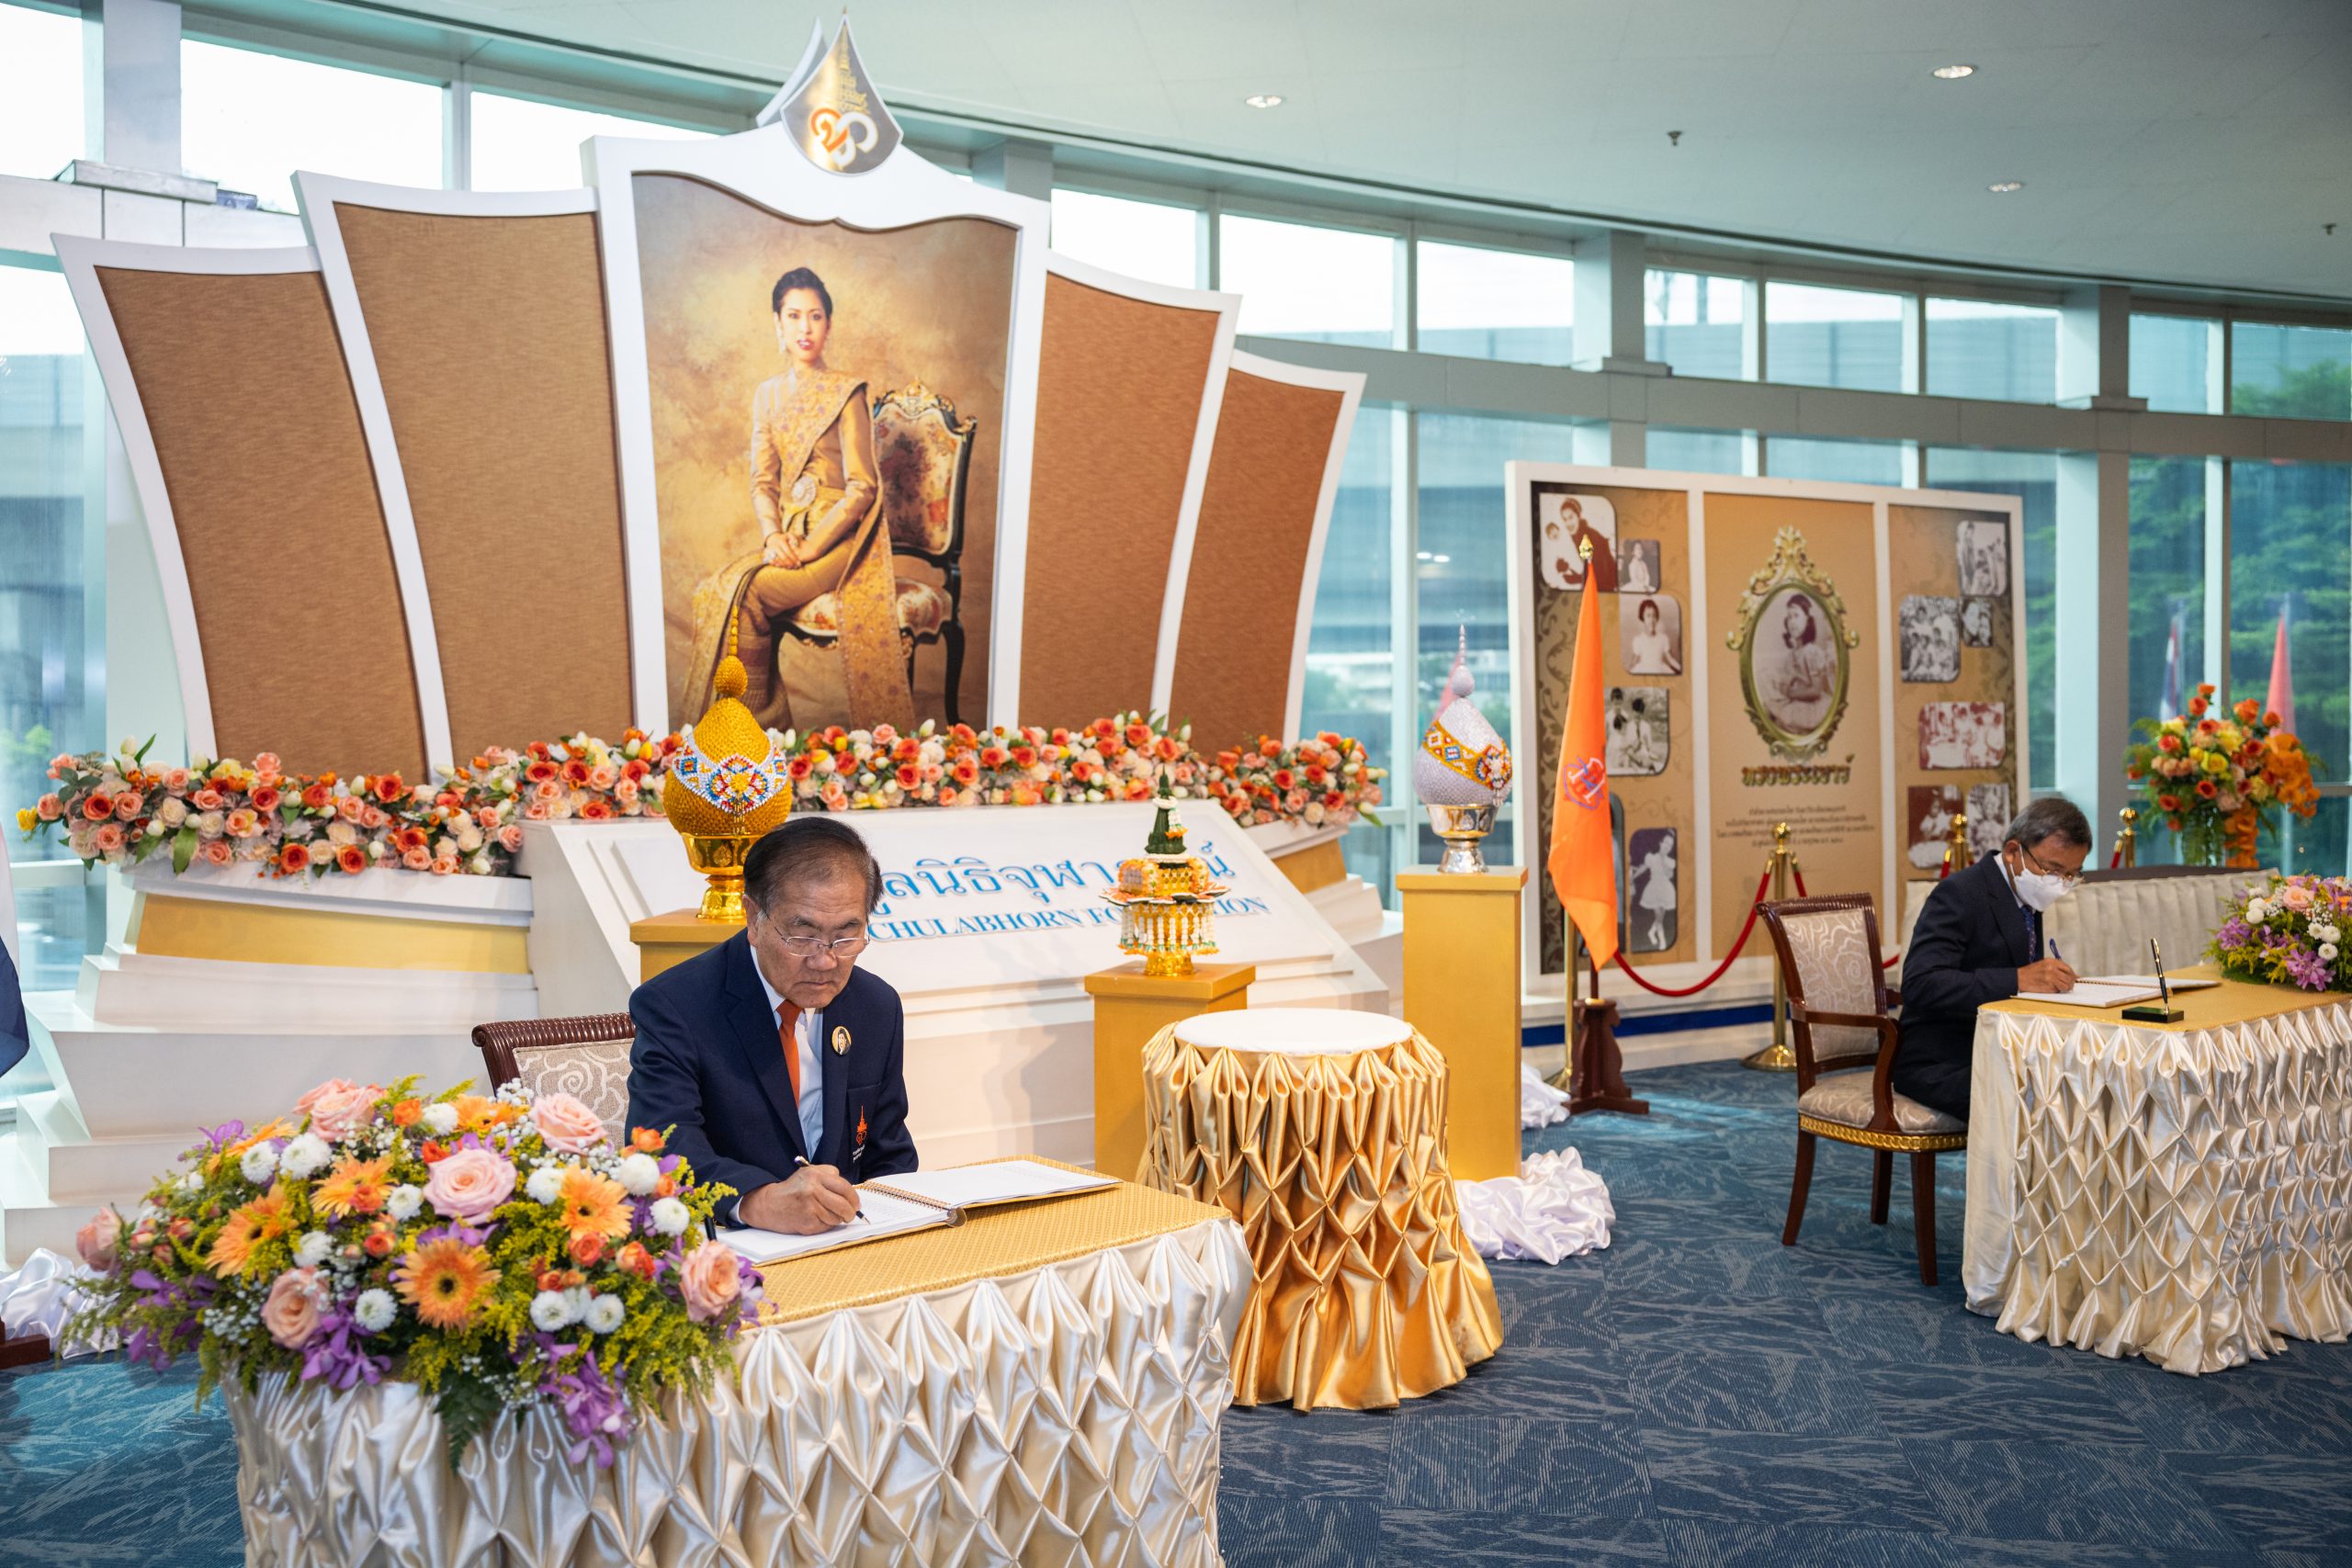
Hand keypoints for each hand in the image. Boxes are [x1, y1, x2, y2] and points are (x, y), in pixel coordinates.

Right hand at [738, 1165, 858, 1233]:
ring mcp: (810, 1207)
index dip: (854, 1197)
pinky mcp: (807, 1222)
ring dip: (837, 1219)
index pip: (844, 1187)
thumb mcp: (809, 1173)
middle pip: (843, 1204)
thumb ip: (829, 1175)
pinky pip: (827, 1226)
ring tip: (829, 1215)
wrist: (770, 1204)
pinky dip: (827, 1225)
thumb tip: (850, 1191)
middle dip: (851, 1212)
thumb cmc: (793, 1189)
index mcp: (815, 1175)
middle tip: (851, 1214)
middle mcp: (813, 1190)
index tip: (856, 1204)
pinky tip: (818, 1219)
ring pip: (836, 1217)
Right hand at [763, 531, 804, 569]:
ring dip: (785, 565)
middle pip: (783, 557)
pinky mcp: (766, 554)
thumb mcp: (789, 536)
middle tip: (796, 566)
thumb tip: (795, 544)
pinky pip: (772, 562)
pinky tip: (785, 566)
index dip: (794, 558)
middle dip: (791, 563)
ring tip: (792, 567)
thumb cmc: (784, 539)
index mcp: (781, 541)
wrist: (773, 539)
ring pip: (778, 561)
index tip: (799, 563)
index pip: (788, 552)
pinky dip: (778, 565)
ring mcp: (769, 550)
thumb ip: (794, 539)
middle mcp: (774, 545)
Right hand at [2017, 958, 2076, 993]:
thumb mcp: (2044, 965)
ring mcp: (2051, 977)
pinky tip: (2053, 989)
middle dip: (2070, 982)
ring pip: (2066, 985)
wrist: (2019, 978)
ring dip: (2066, 988)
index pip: (2068, 968)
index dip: (2072, 975)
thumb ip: (2057, 969)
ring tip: (2061, 988)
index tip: (2073, 978)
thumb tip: (2073, 975)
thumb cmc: (2030, 973)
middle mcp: (2052, 968)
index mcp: (2051, 962)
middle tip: (2068, 985)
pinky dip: (2058, 990)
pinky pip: (2059, 990)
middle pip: (2069, 977)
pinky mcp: (2049, 985)